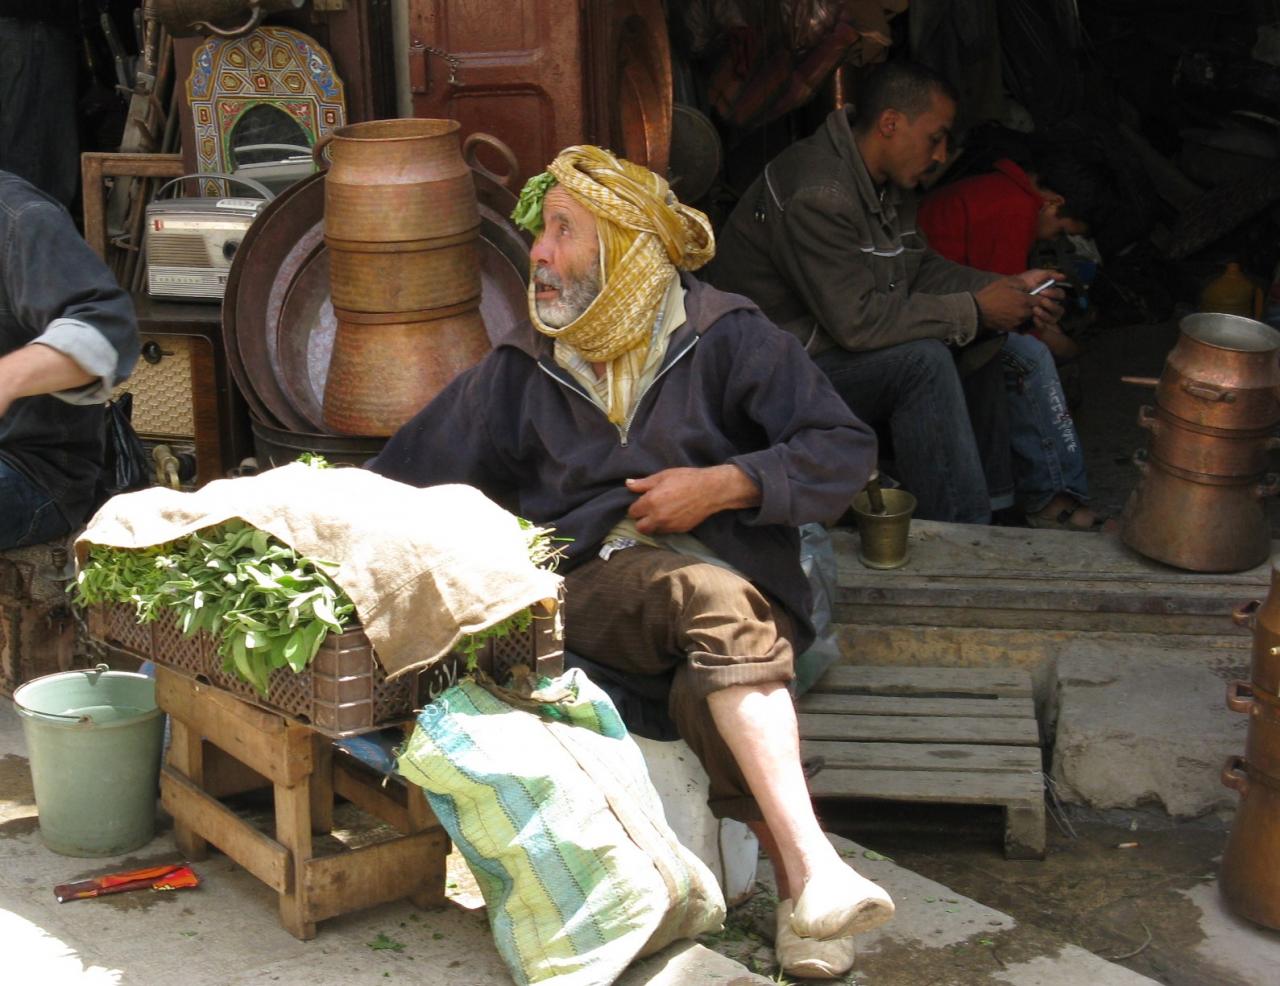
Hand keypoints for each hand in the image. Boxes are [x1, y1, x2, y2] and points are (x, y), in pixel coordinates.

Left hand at [626, 464, 760, 534]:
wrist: (710, 490)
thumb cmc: (686, 479)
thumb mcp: (663, 476)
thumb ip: (644, 483)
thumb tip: (628, 484)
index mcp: (651, 502)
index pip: (632, 512)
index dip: (636, 507)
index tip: (641, 502)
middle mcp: (658, 517)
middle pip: (640, 527)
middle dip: (641, 520)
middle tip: (647, 511)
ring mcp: (669, 526)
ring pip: (653, 531)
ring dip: (652, 525)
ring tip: (659, 514)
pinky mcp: (679, 530)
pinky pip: (666, 531)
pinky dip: (665, 526)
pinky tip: (671, 515)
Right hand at [973, 276, 1036, 331]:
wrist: (977, 310)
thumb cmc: (991, 294)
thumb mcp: (1006, 282)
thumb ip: (1022, 283)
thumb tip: (1030, 286)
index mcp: (1025, 300)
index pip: (1042, 300)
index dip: (1041, 297)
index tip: (1036, 295)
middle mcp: (1024, 313)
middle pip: (1037, 310)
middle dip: (1034, 306)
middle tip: (1026, 302)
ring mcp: (1018, 322)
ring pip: (1029, 318)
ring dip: (1026, 314)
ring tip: (1018, 308)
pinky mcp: (1012, 328)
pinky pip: (1021, 325)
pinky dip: (1020, 322)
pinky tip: (1013, 316)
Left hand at [1017, 268, 1065, 330]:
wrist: (1007, 296)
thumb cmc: (1023, 284)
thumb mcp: (1034, 276)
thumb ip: (1048, 274)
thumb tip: (1063, 276)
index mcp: (1052, 295)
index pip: (1060, 295)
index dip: (1053, 293)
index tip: (1042, 291)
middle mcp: (1051, 307)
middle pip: (1059, 309)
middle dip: (1050, 305)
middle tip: (1040, 302)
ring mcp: (1046, 317)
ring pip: (1053, 319)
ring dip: (1045, 314)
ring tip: (1034, 309)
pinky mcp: (1038, 325)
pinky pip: (1043, 327)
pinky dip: (1039, 323)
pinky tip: (1033, 318)